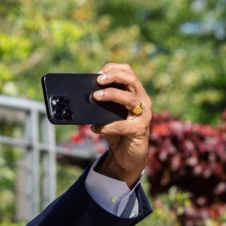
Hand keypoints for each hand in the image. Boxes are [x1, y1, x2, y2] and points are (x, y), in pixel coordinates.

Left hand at [91, 63, 152, 186]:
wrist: (126, 156)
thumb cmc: (117, 132)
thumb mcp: (108, 115)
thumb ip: (101, 105)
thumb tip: (81, 96)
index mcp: (135, 94)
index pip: (129, 73)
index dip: (115, 69)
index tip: (99, 72)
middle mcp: (143, 101)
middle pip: (132, 81)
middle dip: (115, 77)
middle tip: (98, 80)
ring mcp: (144, 115)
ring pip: (131, 99)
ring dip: (112, 95)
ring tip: (96, 96)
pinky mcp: (140, 130)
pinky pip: (124, 126)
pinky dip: (108, 126)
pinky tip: (95, 128)